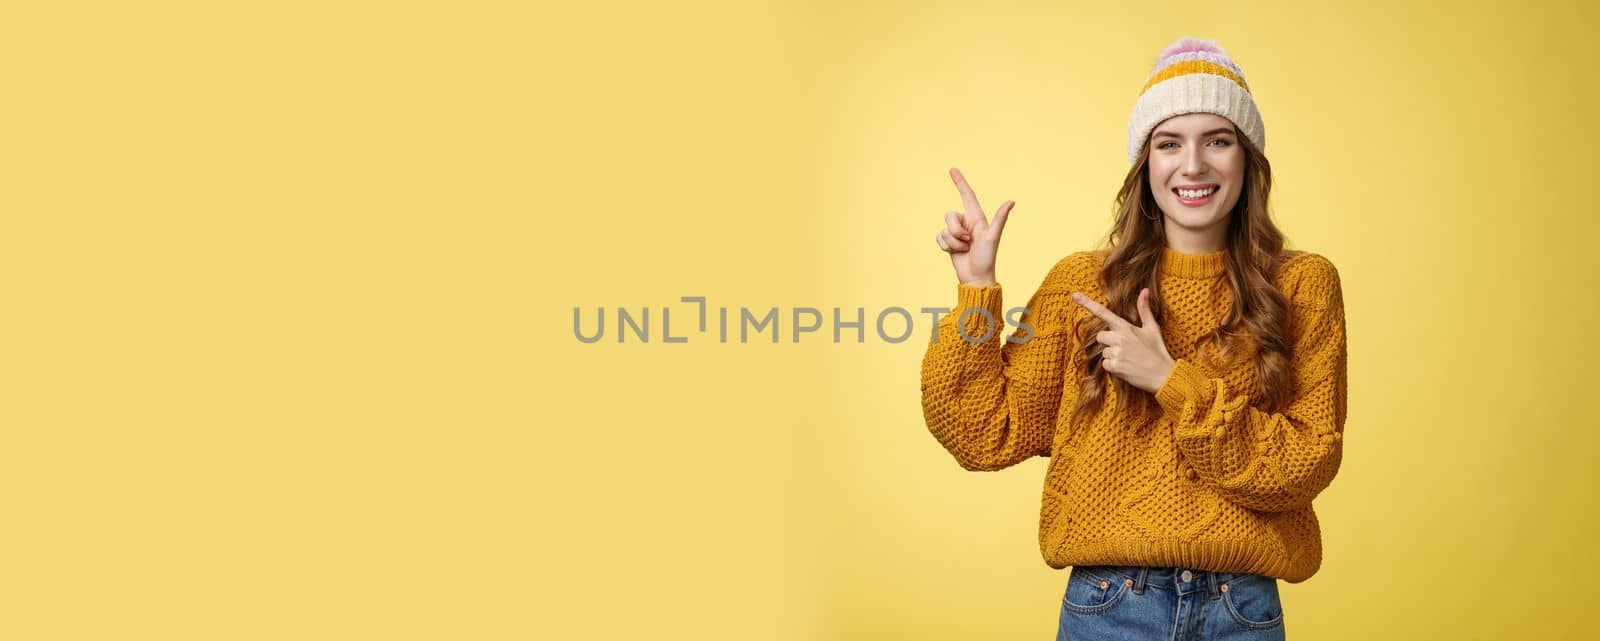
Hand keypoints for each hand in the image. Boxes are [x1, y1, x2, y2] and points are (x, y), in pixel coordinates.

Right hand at [935, 167, 1012, 286]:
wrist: (976, 277)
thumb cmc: (987, 258)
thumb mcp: (993, 237)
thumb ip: (1000, 218)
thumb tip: (1012, 201)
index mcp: (977, 218)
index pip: (967, 195)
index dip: (960, 182)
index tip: (952, 169)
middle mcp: (966, 222)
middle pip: (949, 215)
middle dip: (956, 231)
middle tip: (968, 242)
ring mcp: (957, 232)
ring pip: (943, 229)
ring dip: (952, 242)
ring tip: (964, 249)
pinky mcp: (948, 242)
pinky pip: (938, 237)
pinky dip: (945, 246)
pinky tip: (955, 252)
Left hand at [1071, 288, 1175, 393]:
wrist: (1163, 375)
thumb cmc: (1157, 351)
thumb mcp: (1152, 328)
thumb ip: (1144, 309)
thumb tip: (1145, 290)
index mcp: (1126, 327)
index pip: (1103, 312)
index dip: (1088, 303)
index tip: (1075, 295)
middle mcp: (1119, 338)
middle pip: (1100, 336)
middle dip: (1109, 342)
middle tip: (1126, 348)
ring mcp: (1116, 353)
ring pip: (1103, 351)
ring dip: (1112, 355)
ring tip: (1129, 358)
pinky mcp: (1115, 366)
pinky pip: (1105, 364)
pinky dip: (1113, 367)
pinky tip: (1126, 367)